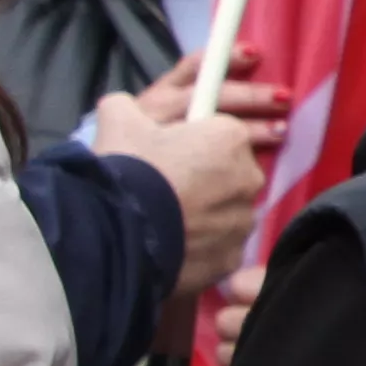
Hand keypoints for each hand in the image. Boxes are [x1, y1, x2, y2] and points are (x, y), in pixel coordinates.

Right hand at [89, 89, 273, 306]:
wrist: (116, 231)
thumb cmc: (127, 168)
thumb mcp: (119, 119)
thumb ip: (128, 106)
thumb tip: (122, 106)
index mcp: (230, 137)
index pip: (225, 134)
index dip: (199, 143)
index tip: (175, 155)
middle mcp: (249, 179)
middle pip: (233, 175)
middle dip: (209, 180)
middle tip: (172, 189)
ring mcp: (243, 222)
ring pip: (229, 213)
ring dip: (209, 215)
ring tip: (173, 221)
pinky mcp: (232, 259)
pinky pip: (221, 247)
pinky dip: (205, 247)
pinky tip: (179, 246)